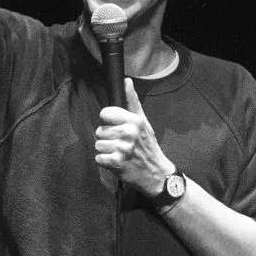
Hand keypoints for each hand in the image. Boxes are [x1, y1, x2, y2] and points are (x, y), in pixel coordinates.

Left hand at [96, 79, 172, 194]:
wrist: (156, 174)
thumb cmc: (148, 147)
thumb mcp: (143, 122)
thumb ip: (132, 101)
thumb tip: (127, 81)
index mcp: (134, 120)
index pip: (105, 113)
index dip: (108, 122)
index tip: (117, 129)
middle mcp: (129, 133)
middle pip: (100, 130)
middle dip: (108, 138)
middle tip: (121, 144)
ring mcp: (122, 149)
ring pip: (98, 144)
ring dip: (106, 151)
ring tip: (119, 154)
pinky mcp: (116, 163)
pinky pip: (99, 158)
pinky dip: (105, 162)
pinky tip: (117, 162)